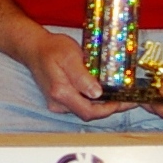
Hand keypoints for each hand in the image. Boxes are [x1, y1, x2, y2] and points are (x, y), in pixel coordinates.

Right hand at [19, 29, 133, 122]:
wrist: (34, 48)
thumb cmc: (52, 48)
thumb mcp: (70, 56)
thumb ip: (82, 76)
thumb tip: (97, 94)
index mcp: (60, 92)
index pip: (88, 112)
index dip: (109, 110)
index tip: (124, 101)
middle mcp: (58, 103)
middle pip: (88, 113)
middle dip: (110, 108)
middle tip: (128, 99)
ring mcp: (57, 103)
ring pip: (84, 110)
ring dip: (102, 105)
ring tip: (120, 95)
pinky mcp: (59, 100)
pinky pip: (79, 105)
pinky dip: (93, 101)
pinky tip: (104, 93)